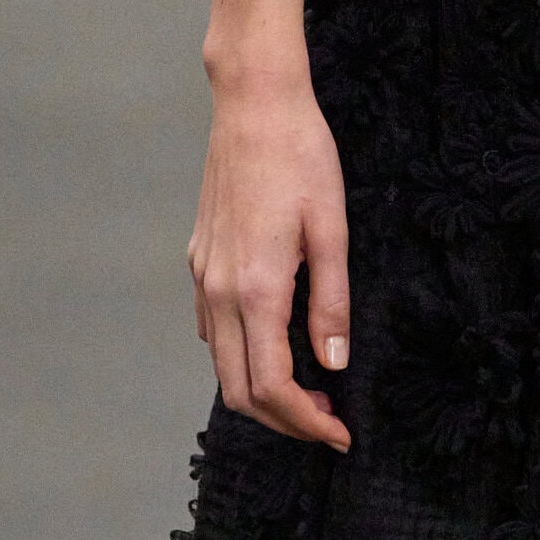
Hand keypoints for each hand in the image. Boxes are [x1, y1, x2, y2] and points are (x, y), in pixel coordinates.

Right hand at [188, 59, 352, 449]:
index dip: (307, 422)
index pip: (273, 387)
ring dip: (261, 390)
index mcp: (256, 290)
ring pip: (221, 364)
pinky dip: (241, 354)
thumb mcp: (332, 230)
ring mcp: (202, 276)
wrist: (254, 106)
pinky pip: (212, 329)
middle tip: (329, 419)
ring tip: (309, 387)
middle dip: (284, 419)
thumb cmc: (302, 158)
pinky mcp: (198, 260)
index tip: (341, 433)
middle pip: (238, 391)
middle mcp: (219, 292)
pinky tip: (276, 341)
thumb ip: (332, 304)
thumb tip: (333, 364)